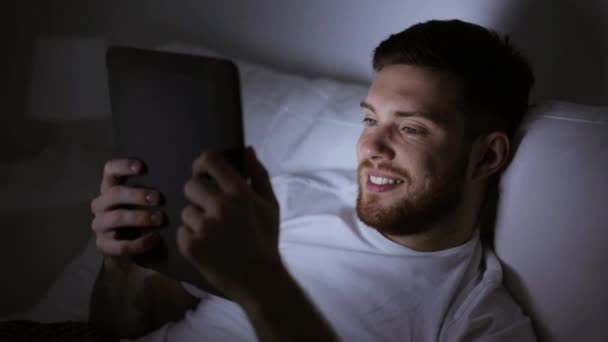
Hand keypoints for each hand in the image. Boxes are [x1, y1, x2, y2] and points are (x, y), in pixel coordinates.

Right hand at [90, 159, 165, 265]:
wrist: (132, 247)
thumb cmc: (141, 216)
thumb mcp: (143, 201)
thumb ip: (149, 191)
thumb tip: (172, 178)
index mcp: (109, 189)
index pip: (109, 170)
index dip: (122, 166)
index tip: (142, 167)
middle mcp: (101, 205)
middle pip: (114, 194)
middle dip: (137, 195)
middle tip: (158, 198)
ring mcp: (100, 225)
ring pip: (116, 218)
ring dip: (140, 217)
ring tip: (160, 219)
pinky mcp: (103, 245)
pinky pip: (120, 245)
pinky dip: (139, 243)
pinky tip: (155, 239)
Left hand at [177, 147, 280, 298]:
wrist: (260, 280)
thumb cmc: (266, 239)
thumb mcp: (270, 204)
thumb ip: (258, 175)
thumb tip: (247, 150)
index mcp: (240, 192)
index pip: (209, 159)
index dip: (201, 164)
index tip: (203, 174)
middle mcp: (221, 206)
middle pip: (191, 185)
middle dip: (198, 196)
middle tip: (212, 212)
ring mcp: (204, 227)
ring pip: (186, 211)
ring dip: (196, 220)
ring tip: (215, 235)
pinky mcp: (191, 246)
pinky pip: (182, 231)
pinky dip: (191, 238)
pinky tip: (209, 248)